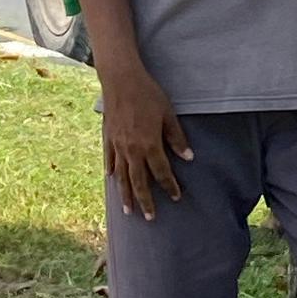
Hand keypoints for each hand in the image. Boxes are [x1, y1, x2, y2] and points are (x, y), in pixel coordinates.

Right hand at [100, 60, 192, 220]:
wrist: (120, 79)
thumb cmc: (147, 94)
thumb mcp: (168, 114)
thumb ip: (177, 138)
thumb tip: (188, 158)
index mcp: (149, 144)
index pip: (161, 172)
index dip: (170, 186)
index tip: (175, 197)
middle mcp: (132, 150)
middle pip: (139, 181)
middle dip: (146, 201)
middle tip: (150, 218)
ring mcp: (117, 145)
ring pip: (122, 176)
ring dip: (126, 194)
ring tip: (128, 210)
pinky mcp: (108, 137)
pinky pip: (109, 159)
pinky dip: (111, 171)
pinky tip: (112, 179)